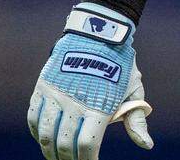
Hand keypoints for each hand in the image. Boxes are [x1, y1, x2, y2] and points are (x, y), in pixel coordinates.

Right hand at [27, 3, 153, 159]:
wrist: (98, 32)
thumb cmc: (120, 64)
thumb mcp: (134, 89)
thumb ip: (137, 119)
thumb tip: (147, 145)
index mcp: (99, 105)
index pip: (87, 145)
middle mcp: (74, 102)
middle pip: (64, 143)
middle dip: (68, 159)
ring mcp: (56, 94)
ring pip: (44, 134)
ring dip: (49, 151)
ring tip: (56, 157)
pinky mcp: (43, 86)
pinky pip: (33, 116)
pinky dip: (36, 132)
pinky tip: (44, 139)